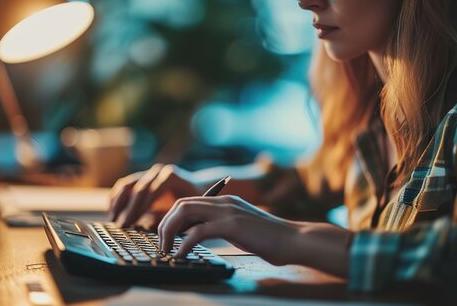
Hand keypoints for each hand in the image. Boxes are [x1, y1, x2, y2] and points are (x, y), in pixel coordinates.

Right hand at [107, 164, 199, 226]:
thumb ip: (168, 217)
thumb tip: (148, 225)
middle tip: (121, 225)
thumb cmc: (191, 203)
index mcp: (170, 176)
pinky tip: (111, 211)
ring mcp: (148, 172)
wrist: (195, 188)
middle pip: (138, 189)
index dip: (139, 208)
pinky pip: (124, 185)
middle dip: (128, 209)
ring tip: (113, 220)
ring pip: (127, 185)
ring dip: (118, 203)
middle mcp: (158, 171)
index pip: (151, 192)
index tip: (131, 223)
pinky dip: (116, 197)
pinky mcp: (140, 177)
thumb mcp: (184, 210)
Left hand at [157, 195, 298, 265]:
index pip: (189, 202)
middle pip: (181, 204)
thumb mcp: (242, 227)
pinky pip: (198, 231)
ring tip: (167, 250)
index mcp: (225, 201)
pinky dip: (184, 244)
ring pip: (184, 212)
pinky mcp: (232, 225)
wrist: (294, 239)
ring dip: (169, 231)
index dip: (172, 218)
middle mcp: (224, 202)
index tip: (167, 237)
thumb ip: (223, 225)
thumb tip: (200, 234)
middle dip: (165, 224)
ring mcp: (228, 211)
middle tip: (162, 244)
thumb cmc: (271, 238)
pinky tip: (181, 255)